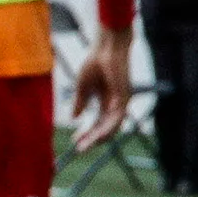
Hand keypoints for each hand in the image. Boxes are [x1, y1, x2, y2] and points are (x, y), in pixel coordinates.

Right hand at [70, 29, 131, 149]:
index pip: (96, 122)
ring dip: (100, 137)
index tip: (74, 141)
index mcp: (105, 101)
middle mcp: (114, 103)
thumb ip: (79, 102)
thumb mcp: (82, 86)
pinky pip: (117, 117)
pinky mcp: (124, 97)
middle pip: (104, 127)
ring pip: (112, 126)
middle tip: (79, 149)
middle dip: (91, 139)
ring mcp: (121, 101)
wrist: (107, 47)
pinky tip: (99, 135)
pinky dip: (109, 127)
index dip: (86, 132)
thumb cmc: (95, 61)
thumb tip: (73, 117)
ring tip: (87, 145)